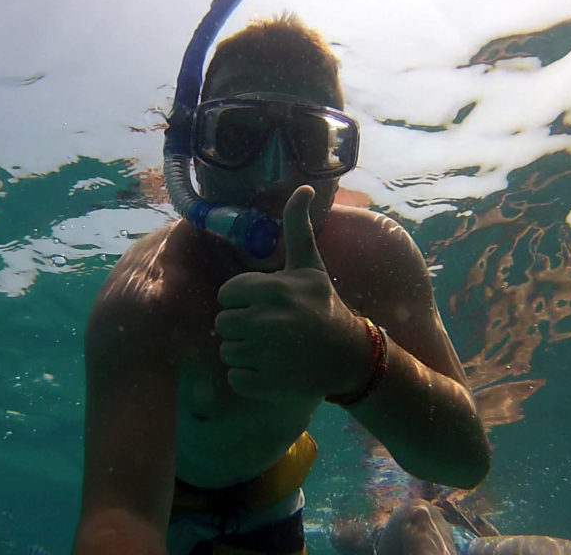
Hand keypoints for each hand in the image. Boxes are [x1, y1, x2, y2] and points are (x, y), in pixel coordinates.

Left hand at [215, 186, 367, 399]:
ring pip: (226, 351)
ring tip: (271, 348)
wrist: (348, 355)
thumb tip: (304, 186)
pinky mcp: (264, 383)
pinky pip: (234, 378)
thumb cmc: (322, 304)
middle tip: (269, 328)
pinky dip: (249, 377)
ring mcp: (265, 355)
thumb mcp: (309, 264)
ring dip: (244, 352)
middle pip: (223, 324)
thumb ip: (297, 226)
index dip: (241, 300)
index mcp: (269, 290)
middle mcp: (265, 322)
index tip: (264, 304)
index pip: (225, 296)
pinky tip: (271, 369)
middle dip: (241, 327)